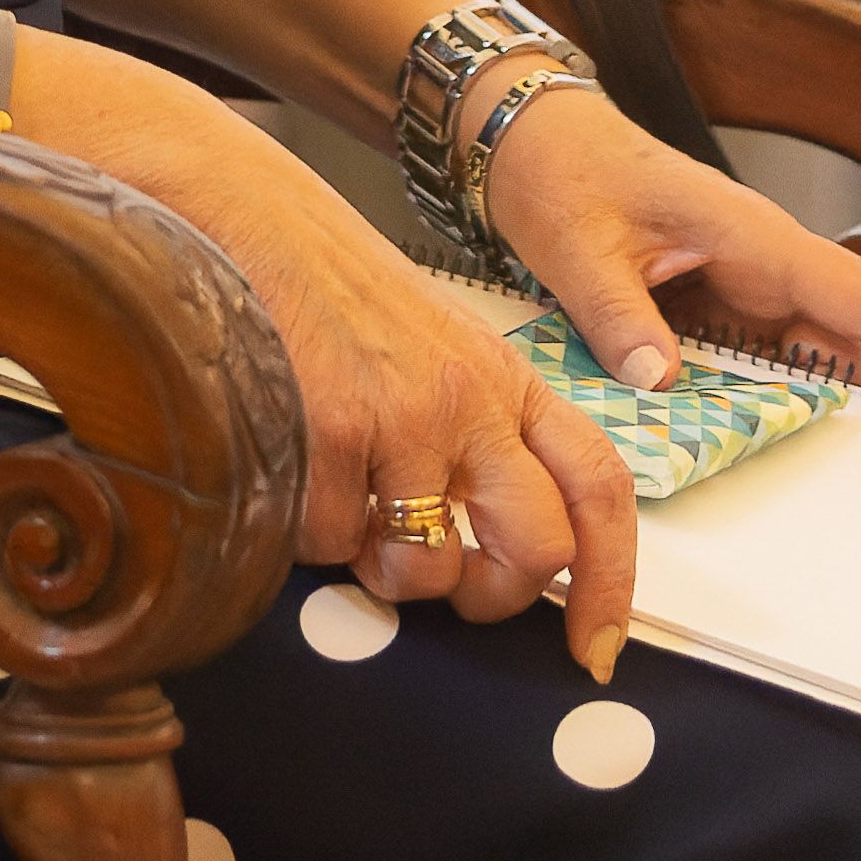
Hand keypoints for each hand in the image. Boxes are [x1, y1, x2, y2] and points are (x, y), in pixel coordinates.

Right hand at [177, 147, 644, 676]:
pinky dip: (309, 537)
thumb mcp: (434, 348)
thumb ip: (470, 432)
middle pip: (538, 547)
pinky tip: (294, 483)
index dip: (612, 581)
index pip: (599, 488)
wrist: (248, 213)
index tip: (595, 647)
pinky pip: (332, 542)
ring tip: (350, 524)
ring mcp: (405, 415)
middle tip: (447, 588)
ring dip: (386, 573)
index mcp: (507, 381)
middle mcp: (471, 399)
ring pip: (430, 567)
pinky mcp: (333, 427)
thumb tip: (475, 542)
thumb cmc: (331, 288)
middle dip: (493, 598)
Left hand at [478, 68, 860, 426]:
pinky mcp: (717, 292)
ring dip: (846, 394)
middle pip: (857, 332)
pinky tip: (790, 429)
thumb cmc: (557, 170)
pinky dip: (786, 387)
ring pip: (817, 345)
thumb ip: (620, 318)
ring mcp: (744, 275)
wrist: (524, 131)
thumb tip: (661, 384)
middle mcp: (763, 256)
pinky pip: (769, 347)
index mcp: (751, 235)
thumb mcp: (577, 249)